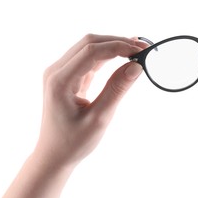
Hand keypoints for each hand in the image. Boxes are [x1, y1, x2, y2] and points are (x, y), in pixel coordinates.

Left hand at [35, 34, 144, 167]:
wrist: (55, 155)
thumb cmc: (73, 142)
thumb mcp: (99, 118)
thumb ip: (117, 90)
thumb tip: (136, 66)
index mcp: (59, 81)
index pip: (91, 51)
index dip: (118, 46)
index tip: (141, 50)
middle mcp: (57, 72)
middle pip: (89, 43)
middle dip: (117, 42)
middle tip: (142, 48)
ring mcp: (61, 73)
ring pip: (90, 49)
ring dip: (113, 47)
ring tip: (136, 50)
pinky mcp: (69, 77)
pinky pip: (89, 60)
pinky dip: (107, 57)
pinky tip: (123, 56)